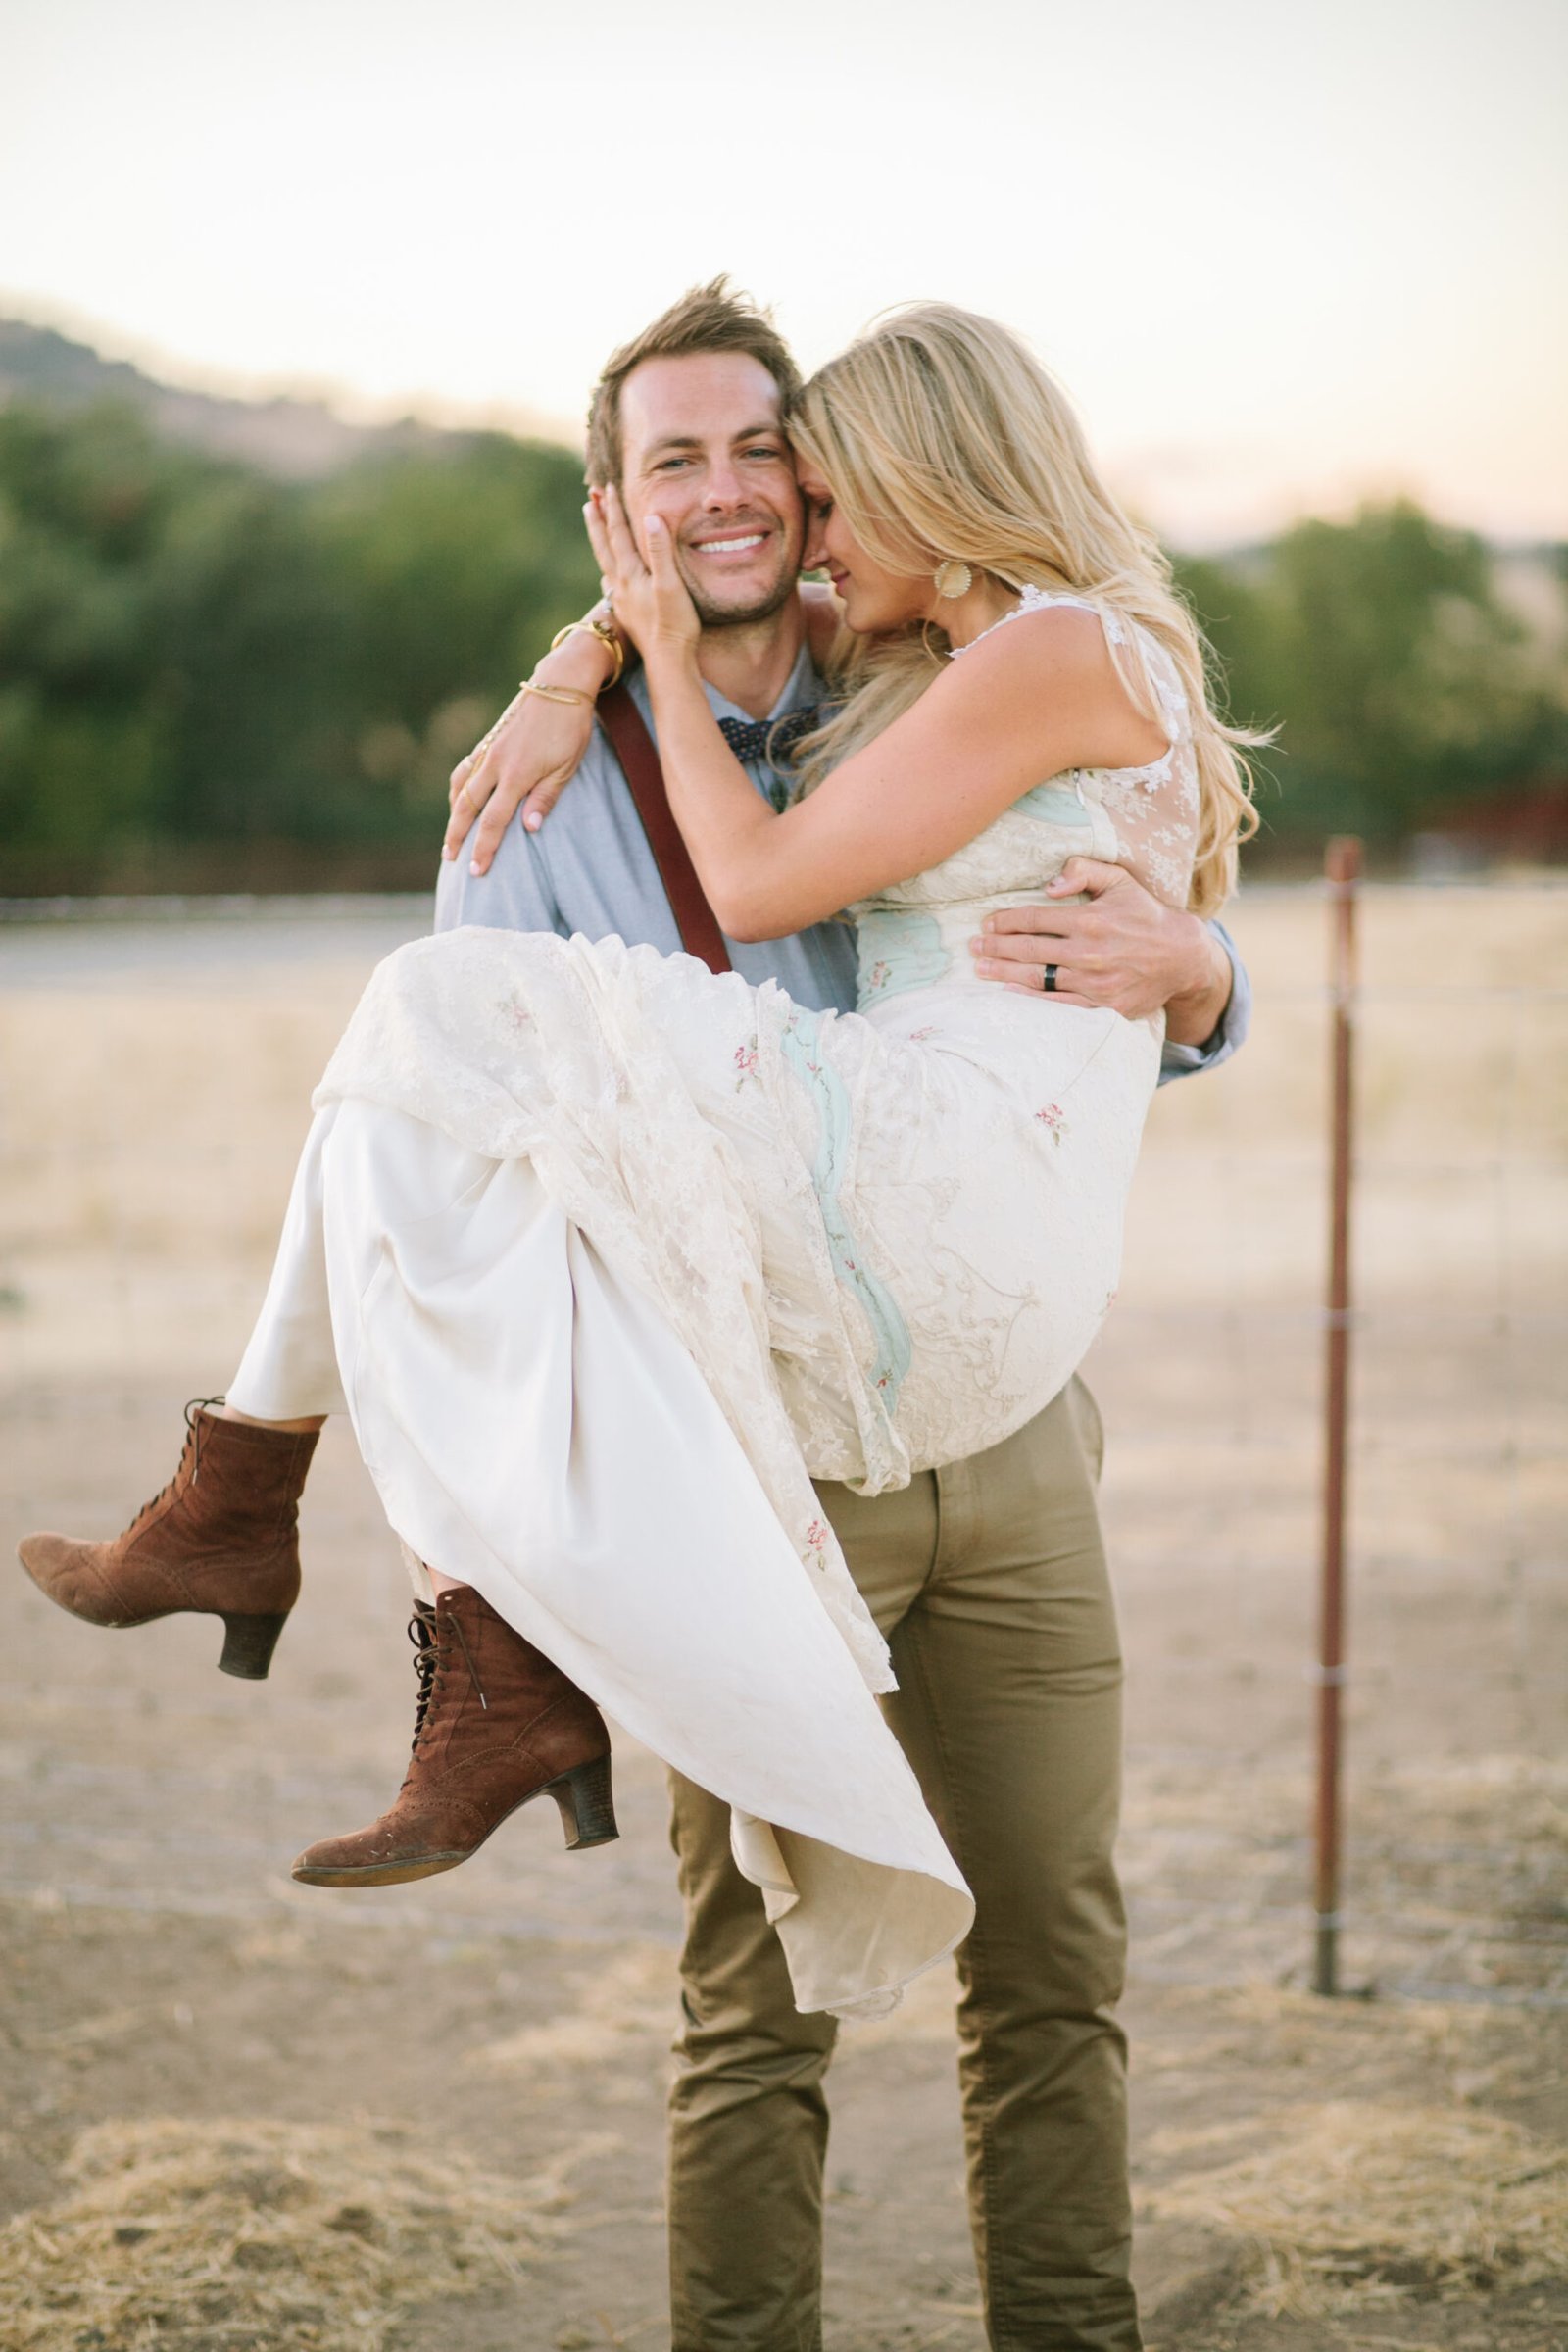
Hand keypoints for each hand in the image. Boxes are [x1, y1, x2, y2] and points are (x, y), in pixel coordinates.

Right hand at [444, 681, 598, 870]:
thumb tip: (529, 829)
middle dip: (457, 836)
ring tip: (449, 835)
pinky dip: (457, 788)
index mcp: (517, 775)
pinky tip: (458, 800)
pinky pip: (465, 770)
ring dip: (452, 813)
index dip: (483, 848)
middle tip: (450, 859)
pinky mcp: (488, 741)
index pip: (494, 822)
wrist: (560, 684)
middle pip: (467, 807)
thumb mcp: (566, 767)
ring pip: (460, 787)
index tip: (476, 870)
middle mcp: (495, 764)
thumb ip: (545, 799)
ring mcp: (488, 751)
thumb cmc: (570, 727)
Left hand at [585, 485, 700, 666]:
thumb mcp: (670, 584)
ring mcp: (621, 601)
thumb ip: (660, 550)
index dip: (614, 509)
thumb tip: (650, 517)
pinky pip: (611, 585)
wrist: (668, 662)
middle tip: (589, 499)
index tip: (607, 487)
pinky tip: (609, 576)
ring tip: (596, 528)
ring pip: (605, 563)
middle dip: (598, 520)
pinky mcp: (627, 615)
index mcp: (630, 574)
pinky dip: (608, 571)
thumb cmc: (674, 624)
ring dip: (601, 542)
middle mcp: (620, 585)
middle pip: (605, 546)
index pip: (619, 534)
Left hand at [970, 856, 1231, 1037]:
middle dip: (996, 947)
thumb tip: (1049, 885)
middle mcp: (1089, 952)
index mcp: (1091, 919)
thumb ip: (1084, 871)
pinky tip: (1008, 991)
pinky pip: (1058, 1003)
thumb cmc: (1145, 914)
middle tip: (973, 946)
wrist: (1182, 956)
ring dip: (1004, 972)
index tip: (987, 923)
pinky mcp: (1102, 1006)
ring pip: (1038, 977)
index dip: (1006, 921)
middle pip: (1030, 949)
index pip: (1036, 918)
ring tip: (980, 968)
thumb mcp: (1120, 881)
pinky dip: (1031, 998)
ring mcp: (1094, 982)